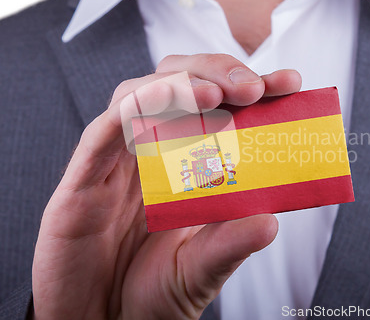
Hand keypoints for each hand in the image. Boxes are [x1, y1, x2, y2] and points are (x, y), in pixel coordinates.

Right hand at [32, 54, 301, 319]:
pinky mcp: (80, 183)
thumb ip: (231, 243)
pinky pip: (101, 134)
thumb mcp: (202, 269)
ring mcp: (113, 164)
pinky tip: (161, 105)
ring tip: (215, 96)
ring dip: (176, 85)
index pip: (215, 108)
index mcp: (181, 166)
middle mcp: (148, 155)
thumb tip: (270, 221)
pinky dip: (131, 111)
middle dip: (215, 73)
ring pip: (136, 96)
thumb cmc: (152, 295)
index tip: (289, 82)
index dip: (249, 88)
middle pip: (175, 84)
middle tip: (253, 87)